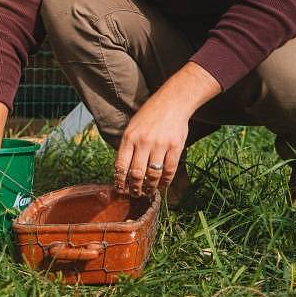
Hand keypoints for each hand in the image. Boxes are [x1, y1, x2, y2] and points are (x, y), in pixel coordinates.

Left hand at [112, 62, 220, 196]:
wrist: (172, 102)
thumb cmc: (149, 115)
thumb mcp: (132, 127)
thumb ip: (128, 146)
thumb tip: (122, 170)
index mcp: (129, 137)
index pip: (121, 165)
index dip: (119, 181)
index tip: (120, 189)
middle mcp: (143, 142)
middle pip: (136, 174)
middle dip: (134, 188)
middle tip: (135, 194)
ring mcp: (160, 145)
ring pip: (153, 175)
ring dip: (150, 187)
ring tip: (149, 191)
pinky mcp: (175, 147)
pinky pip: (169, 170)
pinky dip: (166, 181)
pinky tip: (163, 184)